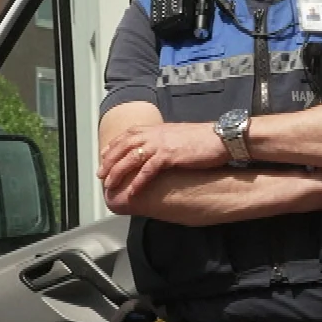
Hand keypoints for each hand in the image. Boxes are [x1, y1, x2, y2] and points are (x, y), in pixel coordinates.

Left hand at [98, 121, 228, 202]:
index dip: (114, 145)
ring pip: (131, 158)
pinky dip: (137, 182)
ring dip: (118, 172)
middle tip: (100, 175)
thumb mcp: (179, 135)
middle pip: (124, 146)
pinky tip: (132, 192)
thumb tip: (159, 148)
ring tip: (110, 185)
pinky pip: (147, 171)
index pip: (128, 135)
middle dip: (109, 161)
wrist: (220, 137)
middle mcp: (155, 134)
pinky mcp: (169, 156)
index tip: (104, 155)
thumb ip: (165, 139)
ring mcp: (160, 144)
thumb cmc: (204, 139)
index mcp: (156, 129)